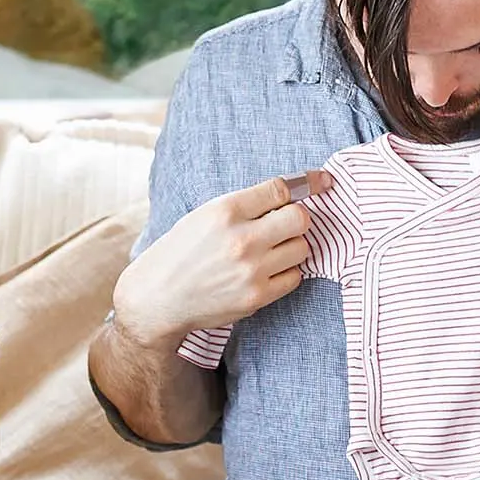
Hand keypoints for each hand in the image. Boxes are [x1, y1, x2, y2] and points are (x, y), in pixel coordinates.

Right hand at [112, 171, 334, 341]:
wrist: (157, 298)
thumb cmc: (179, 253)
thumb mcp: (203, 215)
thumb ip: (244, 206)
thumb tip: (290, 195)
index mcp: (224, 210)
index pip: (281, 188)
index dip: (306, 183)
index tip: (322, 182)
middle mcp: (241, 238)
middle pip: (300, 218)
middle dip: (297, 219)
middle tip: (285, 225)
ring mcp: (251, 270)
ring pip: (302, 248)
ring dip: (292, 246)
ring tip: (270, 250)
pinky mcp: (257, 296)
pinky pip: (295, 277)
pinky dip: (287, 272)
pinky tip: (267, 270)